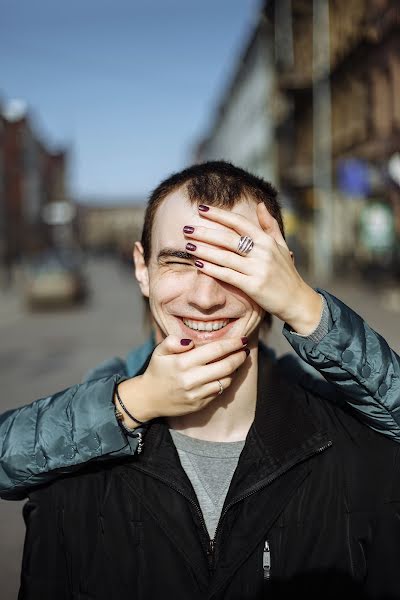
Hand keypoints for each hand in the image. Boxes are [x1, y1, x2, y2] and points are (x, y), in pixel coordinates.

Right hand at [116, 335, 248, 424]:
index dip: (232, 344)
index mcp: (182, 363)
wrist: (148, 399)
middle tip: (245, 350)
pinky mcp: (199, 404)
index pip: (215, 350)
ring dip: (235, 369)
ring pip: (226, 380)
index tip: (242, 339)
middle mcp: (191, 379)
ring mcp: (196, 394)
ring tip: (238, 360)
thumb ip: (173, 341)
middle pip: (226, 366)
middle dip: (239, 356)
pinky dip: (226, 381)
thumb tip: (190, 341)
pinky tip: (226, 374)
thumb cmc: (157, 371)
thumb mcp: (159, 351)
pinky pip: (219, 391)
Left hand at [183, 203, 321, 333]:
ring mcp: (258, 269)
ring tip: (188, 245)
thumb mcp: (281, 246)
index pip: (239, 222)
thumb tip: (260, 204)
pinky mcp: (253, 286)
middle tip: (186, 228)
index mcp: (266, 240)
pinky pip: (228, 275)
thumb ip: (269, 225)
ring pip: (225, 256)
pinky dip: (212, 269)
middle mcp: (262, 252)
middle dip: (205, 232)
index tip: (201, 208)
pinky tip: (198, 264)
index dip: (219, 214)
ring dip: (204, 250)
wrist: (297, 300)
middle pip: (228, 238)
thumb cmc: (286, 273)